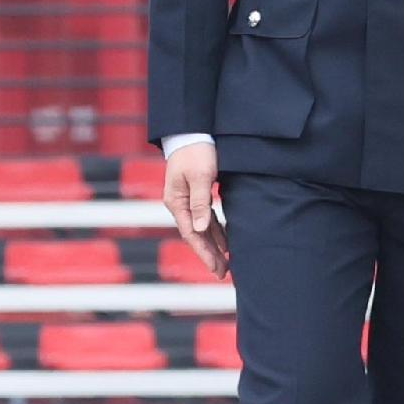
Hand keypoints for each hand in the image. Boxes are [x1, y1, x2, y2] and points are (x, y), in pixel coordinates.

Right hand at [163, 138, 227, 280]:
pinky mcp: (197, 195)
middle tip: (223, 273)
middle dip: (209, 255)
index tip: (216, 267)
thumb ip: (201, 202)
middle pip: (196, 235)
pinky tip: (225, 242)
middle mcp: (180, 204)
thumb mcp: (200, 176)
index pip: (191, 233)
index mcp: (177, 202)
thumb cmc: (196, 151)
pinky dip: (216, 231)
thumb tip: (200, 229)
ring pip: (202, 229)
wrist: (192, 130)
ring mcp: (187, 200)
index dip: (204, 252)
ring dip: (213, 245)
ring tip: (226, 263)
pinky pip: (206, 219)